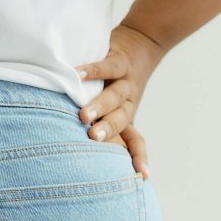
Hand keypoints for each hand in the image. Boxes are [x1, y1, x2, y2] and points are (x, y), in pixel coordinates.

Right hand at [75, 22, 166, 179]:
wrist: (143, 44)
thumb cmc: (119, 82)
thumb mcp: (116, 105)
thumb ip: (104, 123)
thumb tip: (79, 152)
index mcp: (127, 116)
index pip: (136, 139)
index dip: (139, 156)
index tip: (142, 175)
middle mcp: (128, 101)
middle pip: (121, 119)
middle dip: (108, 129)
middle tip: (93, 138)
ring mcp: (124, 81)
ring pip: (115, 95)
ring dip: (100, 105)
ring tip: (84, 114)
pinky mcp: (119, 59)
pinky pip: (107, 66)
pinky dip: (92, 70)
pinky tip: (76, 74)